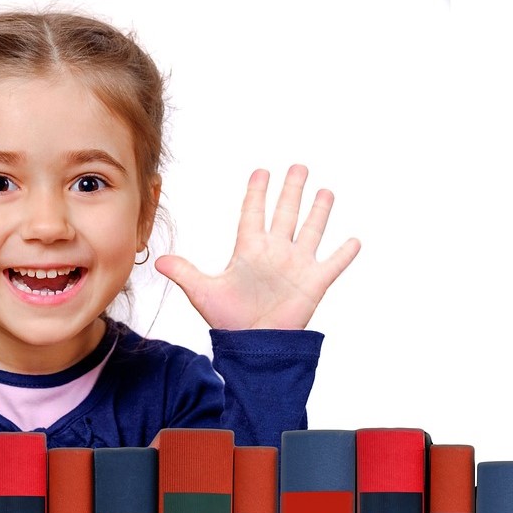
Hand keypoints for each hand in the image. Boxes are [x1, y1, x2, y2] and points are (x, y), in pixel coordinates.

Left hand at [154, 165, 359, 330]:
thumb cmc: (229, 320)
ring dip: (319, 212)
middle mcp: (275, 253)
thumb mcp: (203, 292)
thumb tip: (157, 261)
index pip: (253, 213)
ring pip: (311, 230)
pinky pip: (333, 264)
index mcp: (249, 250)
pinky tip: (354, 240)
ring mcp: (296, 266)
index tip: (261, 172)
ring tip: (326, 192)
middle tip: (299, 167)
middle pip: (285, 213)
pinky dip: (344, 253)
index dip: (257, 193)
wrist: (253, 345)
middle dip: (292, 190)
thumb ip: (185, 273)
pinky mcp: (314, 282)